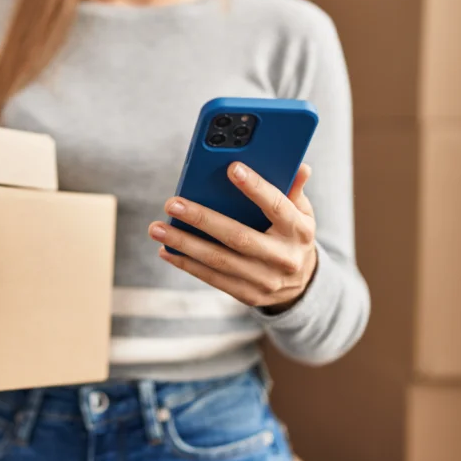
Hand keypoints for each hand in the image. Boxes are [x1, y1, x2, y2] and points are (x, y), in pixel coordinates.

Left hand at [149, 162, 317, 311]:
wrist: (303, 284)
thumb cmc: (292, 236)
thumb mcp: (302, 213)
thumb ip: (294, 190)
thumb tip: (299, 165)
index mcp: (299, 230)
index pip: (277, 206)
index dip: (256, 188)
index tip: (232, 168)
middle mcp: (283, 257)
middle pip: (238, 237)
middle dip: (202, 219)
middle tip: (172, 203)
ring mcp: (265, 279)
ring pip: (219, 260)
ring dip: (184, 244)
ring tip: (157, 228)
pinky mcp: (248, 295)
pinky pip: (213, 278)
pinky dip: (186, 264)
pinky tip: (166, 249)